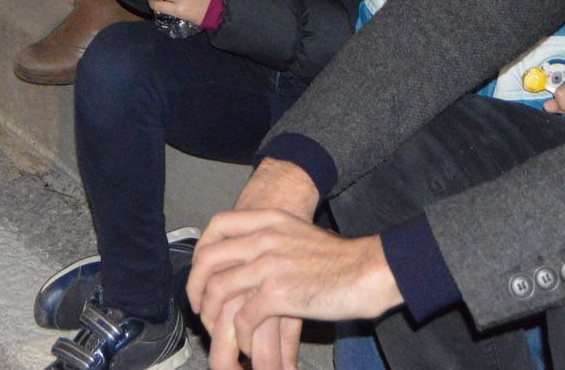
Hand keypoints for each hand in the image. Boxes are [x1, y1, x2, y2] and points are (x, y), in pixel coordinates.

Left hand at [189, 211, 401, 369]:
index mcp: (269, 220)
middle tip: (199, 307)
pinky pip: (242, 318)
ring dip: (213, 316)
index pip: (218, 225)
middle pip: (208, 259)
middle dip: (196, 287)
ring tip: (220, 331)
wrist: (368, 270)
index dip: (201, 250)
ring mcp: (268, 264)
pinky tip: (247, 344)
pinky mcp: (278, 293)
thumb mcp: (298, 234)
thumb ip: (272, 239)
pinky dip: (240, 336)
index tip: (201, 271)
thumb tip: (248, 258)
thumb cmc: (340, 258)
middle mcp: (263, 238)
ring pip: (218, 290)